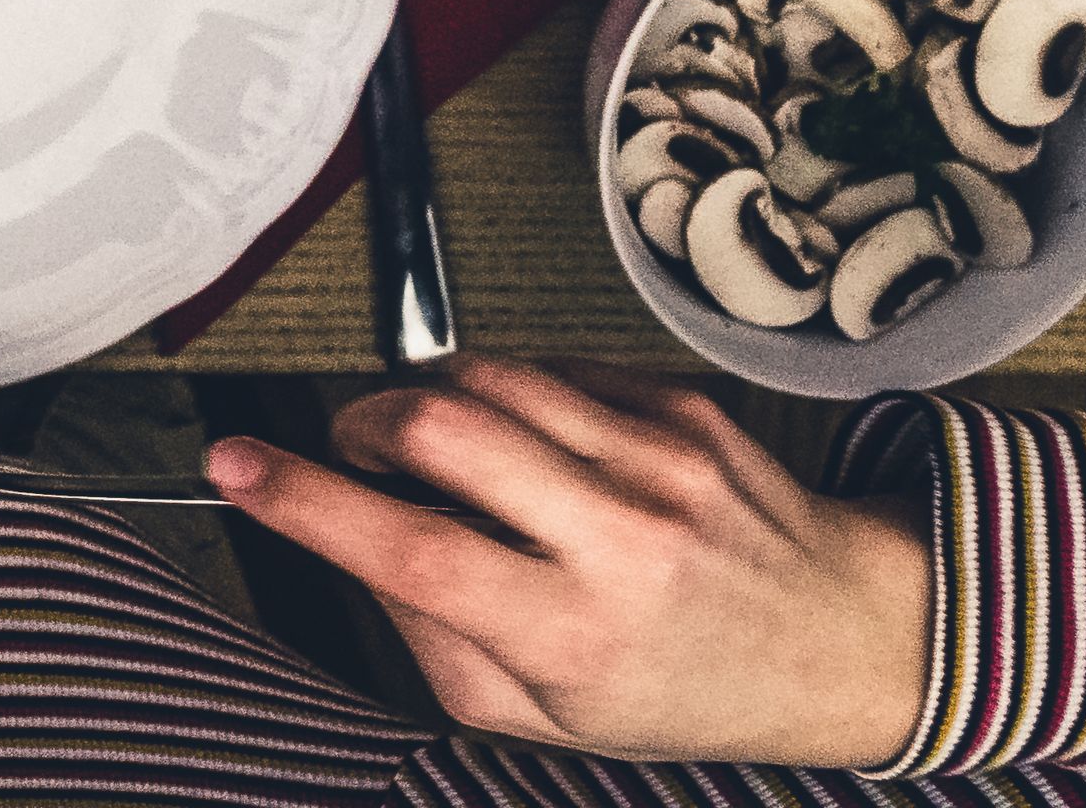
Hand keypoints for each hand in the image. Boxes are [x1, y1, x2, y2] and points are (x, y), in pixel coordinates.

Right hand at [211, 360, 930, 767]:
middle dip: (361, 423)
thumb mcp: (549, 720)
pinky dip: (512, 394)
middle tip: (360, 452)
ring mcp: (661, 459)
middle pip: (436, 426)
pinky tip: (540, 445)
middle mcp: (623, 537)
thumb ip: (433, 640)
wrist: (854, 636)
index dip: (300, 498)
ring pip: (483, 375)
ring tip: (454, 451)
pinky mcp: (680, 403)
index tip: (232, 464)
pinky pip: (548, 365)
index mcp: (579, 631)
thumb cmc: (694, 687)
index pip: (411, 548)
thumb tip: (350, 546)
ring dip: (432, 401)